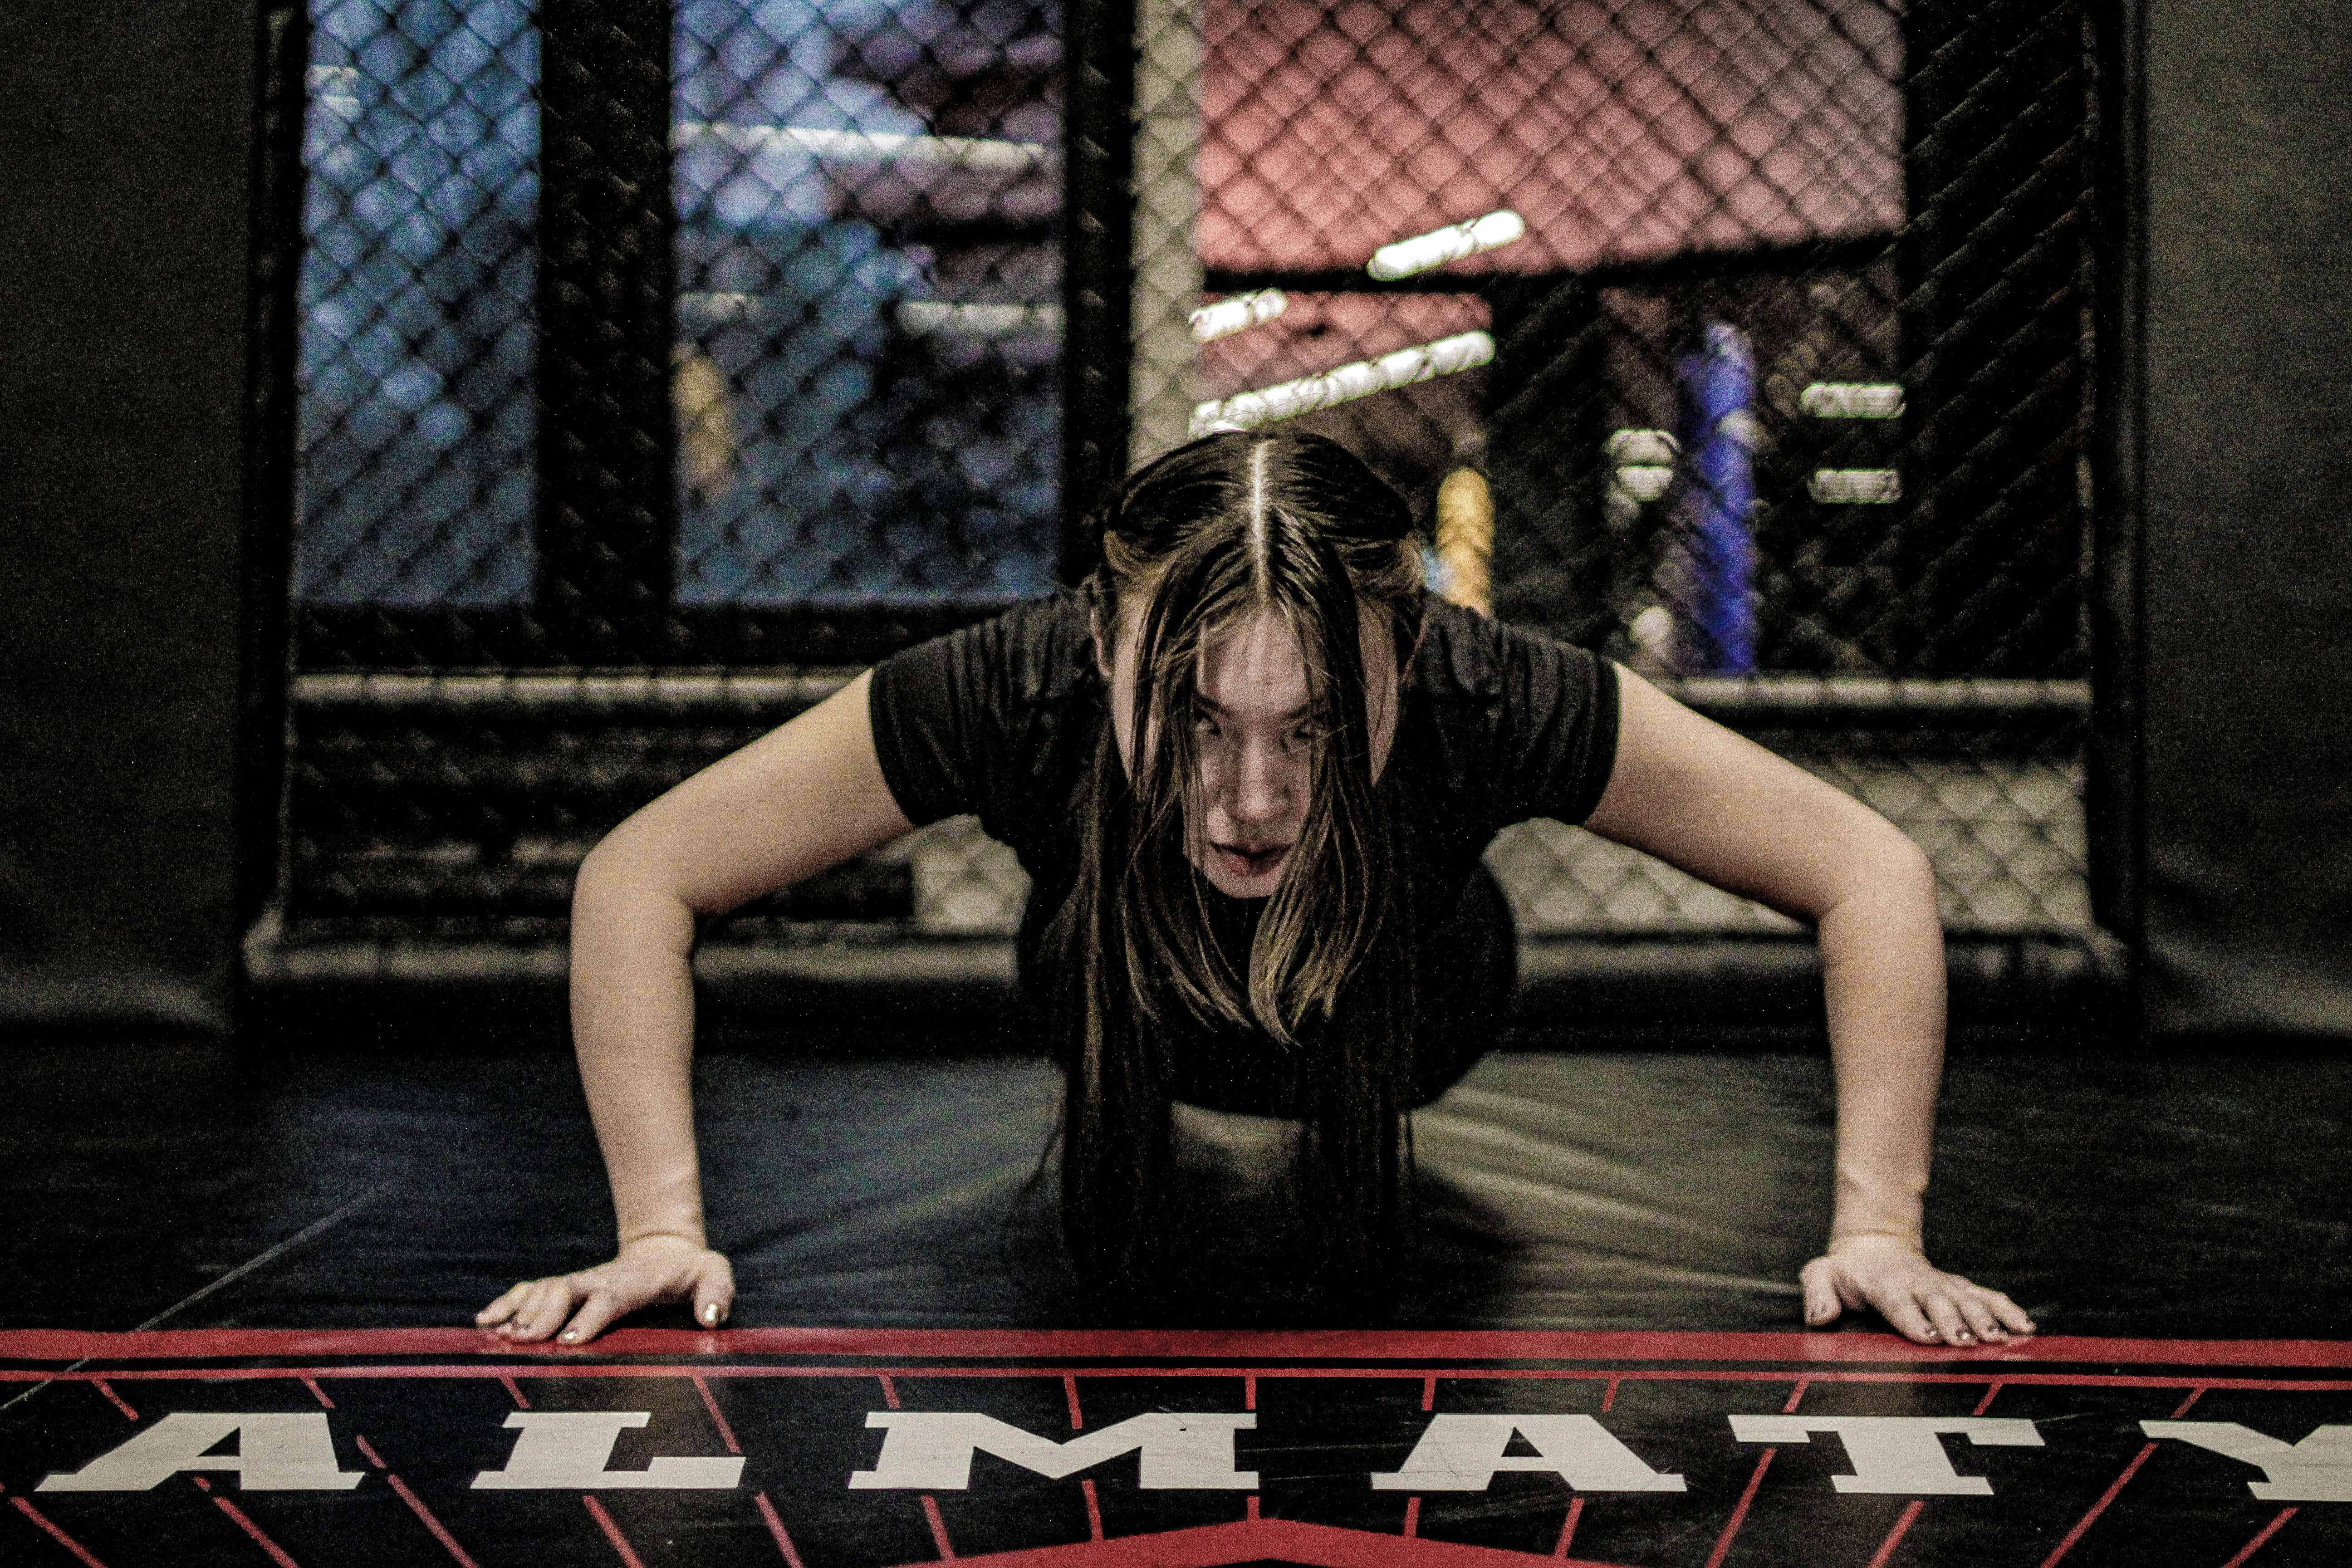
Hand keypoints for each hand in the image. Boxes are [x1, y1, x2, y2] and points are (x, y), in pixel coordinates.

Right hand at [475, 1234, 734, 1343]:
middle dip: (544, 1314)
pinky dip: (508, 1302)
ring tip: (496, 1331)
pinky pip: (532, 1291)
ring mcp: (580, 1282)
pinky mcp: (566, 1287)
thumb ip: (717, 1293)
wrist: (665, 1249)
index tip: (569, 1339)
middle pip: (567, 1292)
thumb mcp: (714, 1274)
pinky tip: (486, 1320)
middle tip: (523, 1338)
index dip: (589, 1317)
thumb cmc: (691, 1271)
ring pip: (544, 1290)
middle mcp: (600, 1280)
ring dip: (519, 1309)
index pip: (610, 1298)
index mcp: (634, 1282)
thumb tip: (710, 1318)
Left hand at [1799, 1234, 2034, 1344]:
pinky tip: (2024, 1326)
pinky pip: (1987, 1296)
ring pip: (1968, 1299)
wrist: (1875, 1245)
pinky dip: (2007, 1309)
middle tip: (1970, 1340)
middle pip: (1939, 1301)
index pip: (1899, 1303)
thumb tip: (1819, 1318)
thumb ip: (1817, 1294)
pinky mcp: (1959, 1286)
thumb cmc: (1847, 1270)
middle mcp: (1918, 1283)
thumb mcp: (1822, 1274)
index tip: (1928, 1336)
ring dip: (1986, 1318)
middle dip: (1955, 1320)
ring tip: (2002, 1337)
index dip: (1913, 1319)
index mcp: (1884, 1283)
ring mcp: (1942, 1284)